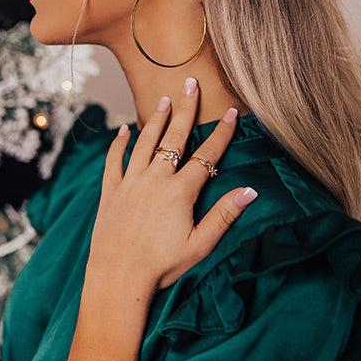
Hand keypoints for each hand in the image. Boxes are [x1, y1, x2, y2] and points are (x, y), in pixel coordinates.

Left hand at [87, 79, 258, 290]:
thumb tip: (250, 191)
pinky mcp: (110, 192)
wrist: (118, 277)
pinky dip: (118, 144)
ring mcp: (131, 183)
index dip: (222, 133)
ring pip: (145, 143)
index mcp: (181, 191)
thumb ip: (224, 214)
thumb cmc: (162, 265)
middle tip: (190, 83)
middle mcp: (156, 179)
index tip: (233, 113)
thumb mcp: (201, 244)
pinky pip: (114, 161)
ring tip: (164, 99)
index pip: (206, 155)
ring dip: (155, 119)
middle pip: (174, 138)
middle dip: (185, 109)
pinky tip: (123, 130)